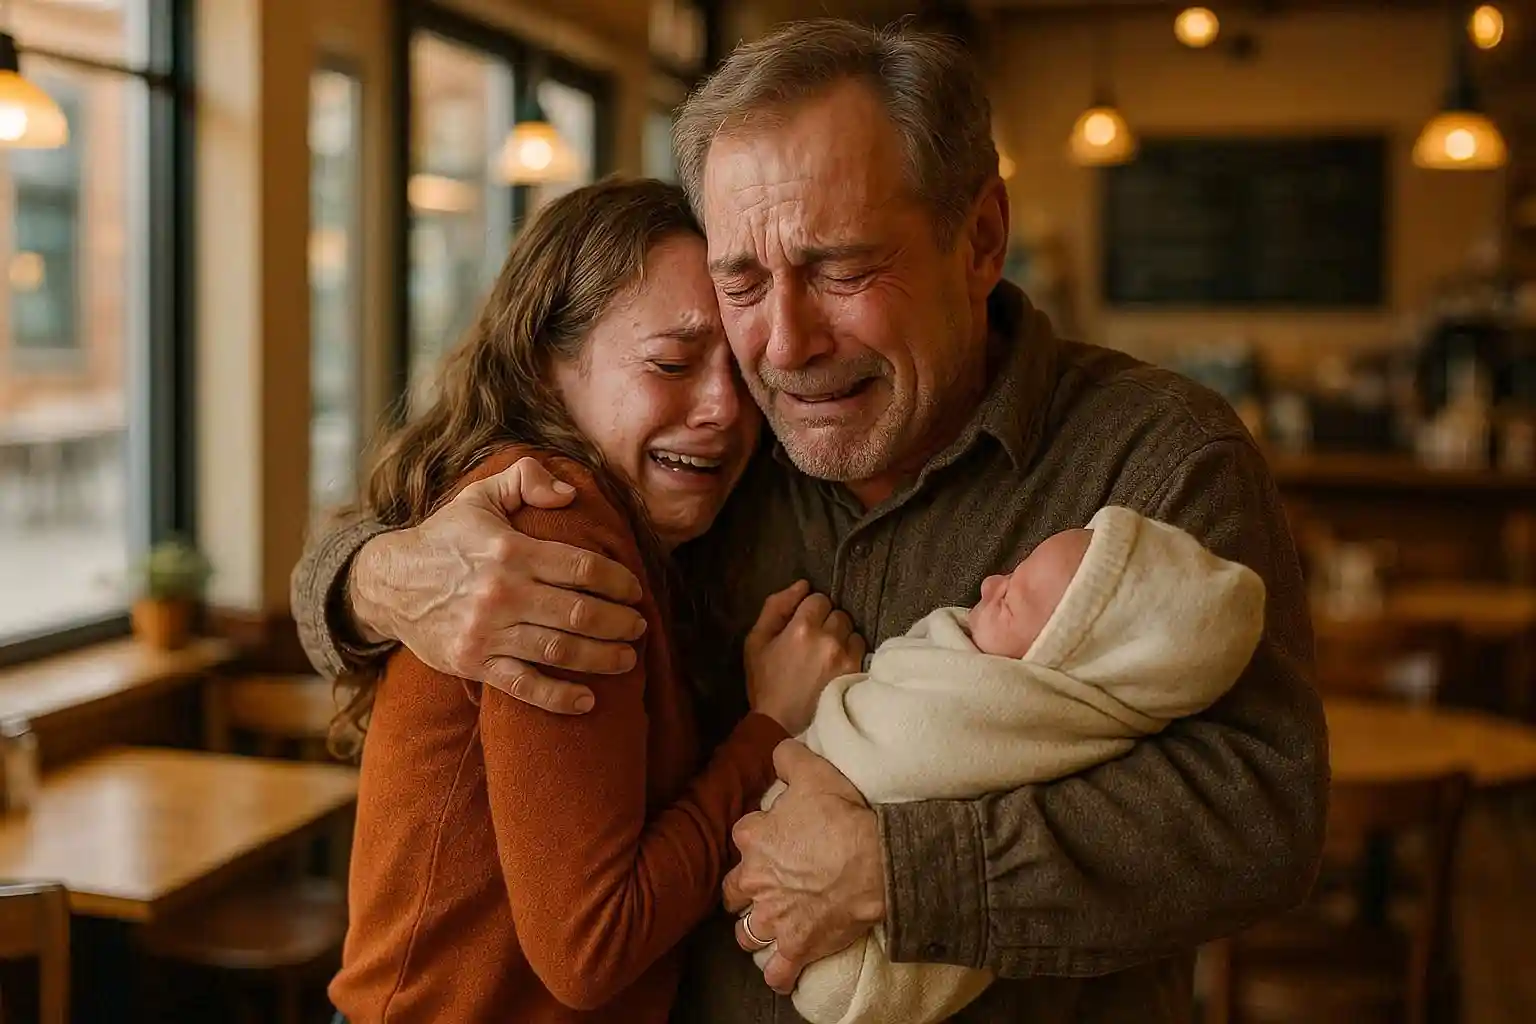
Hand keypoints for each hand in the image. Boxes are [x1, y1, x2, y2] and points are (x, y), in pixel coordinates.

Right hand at [347, 456, 648, 712]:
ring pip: (559, 650)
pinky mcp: (473, 662)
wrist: (387, 582)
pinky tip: (588, 700)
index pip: (581, 567)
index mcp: (510, 551)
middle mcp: (502, 593)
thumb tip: (570, 493)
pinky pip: (523, 685)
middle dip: (619, 622)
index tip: (635, 590)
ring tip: (629, 659)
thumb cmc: (444, 538)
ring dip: (602, 657)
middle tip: (640, 626)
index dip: (618, 581)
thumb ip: (526, 480)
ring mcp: (487, 632)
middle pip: (579, 612)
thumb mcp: (480, 496)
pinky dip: (558, 697)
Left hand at [724, 740, 885, 994]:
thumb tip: (779, 750)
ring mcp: (773, 918)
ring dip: (755, 931)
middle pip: (733, 892)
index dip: (758, 839)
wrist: (875, 861)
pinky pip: (777, 972)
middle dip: (745, 891)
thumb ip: (789, 758)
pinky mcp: (795, 946)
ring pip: (747, 933)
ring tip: (770, 927)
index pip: (742, 838)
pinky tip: (783, 973)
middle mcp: (754, 880)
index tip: (775, 840)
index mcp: (753, 838)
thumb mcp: (815, 772)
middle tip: (766, 887)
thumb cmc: (843, 816)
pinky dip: (779, 975)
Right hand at [744, 582, 865, 734]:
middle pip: (838, 612)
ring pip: (852, 629)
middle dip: (827, 622)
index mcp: (802, 627)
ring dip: (842, 637)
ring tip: (827, 655)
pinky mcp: (857, 671)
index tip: (802, 626)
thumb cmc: (766, 683)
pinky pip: (861, 648)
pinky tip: (837, 666)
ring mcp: (846, 656)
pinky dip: (851, 653)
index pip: (819, 598)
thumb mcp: (756, 641)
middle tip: (813, 643)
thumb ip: (776, 607)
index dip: (809, 610)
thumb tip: (802, 585)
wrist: (782, 725)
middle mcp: (828, 637)